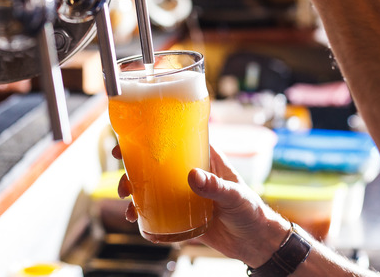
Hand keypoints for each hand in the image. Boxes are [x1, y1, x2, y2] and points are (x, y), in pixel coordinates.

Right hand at [113, 145, 289, 266]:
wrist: (256, 243)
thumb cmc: (252, 212)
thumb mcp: (235, 196)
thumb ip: (215, 186)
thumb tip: (192, 175)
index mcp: (204, 159)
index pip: (174, 141)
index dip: (149, 137)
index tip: (128, 140)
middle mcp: (189, 173)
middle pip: (154, 165)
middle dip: (133, 170)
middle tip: (123, 182)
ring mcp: (183, 195)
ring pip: (151, 188)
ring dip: (135, 194)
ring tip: (127, 206)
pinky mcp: (181, 215)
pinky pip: (157, 212)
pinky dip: (143, 215)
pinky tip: (136, 221)